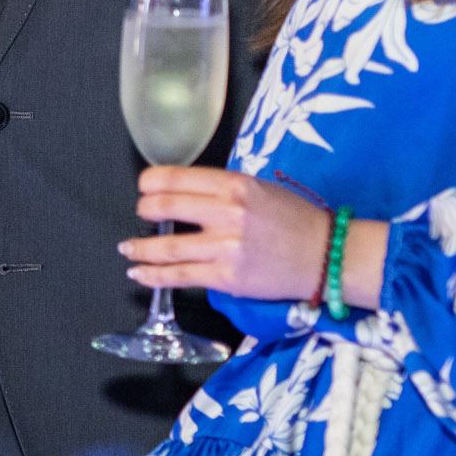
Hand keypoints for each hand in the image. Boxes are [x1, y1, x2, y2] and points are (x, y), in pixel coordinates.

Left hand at [122, 168, 336, 297]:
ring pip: (167, 247)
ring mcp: (226, 247)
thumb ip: (221, 189)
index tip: (145, 188)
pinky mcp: (228, 278)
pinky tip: (140, 272)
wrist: (327, 256)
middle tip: (141, 214)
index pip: (175, 178)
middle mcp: (228, 213)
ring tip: (128, 249)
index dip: (150, 183)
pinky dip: (154, 275)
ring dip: (140, 248)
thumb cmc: (295, 220)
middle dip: (145, 211)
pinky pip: (181, 276)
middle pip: (166, 207)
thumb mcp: (259, 189)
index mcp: (235, 185)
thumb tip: (183, 191)